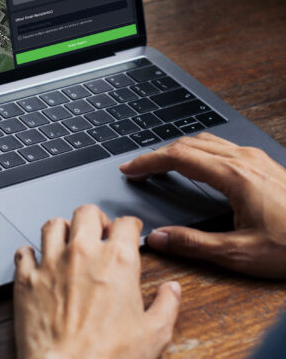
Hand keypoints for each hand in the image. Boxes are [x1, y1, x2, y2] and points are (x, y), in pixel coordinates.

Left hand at [14, 205, 180, 358]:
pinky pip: (24, 252)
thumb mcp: (154, 335)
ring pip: (52, 225)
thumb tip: (172, 290)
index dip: (130, 226)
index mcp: (117, 262)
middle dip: (95, 218)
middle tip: (99, 231)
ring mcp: (51, 263)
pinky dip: (29, 253)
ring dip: (62, 229)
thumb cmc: (108, 357)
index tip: (130, 230)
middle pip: (86, 213)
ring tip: (68, 239)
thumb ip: (166, 306)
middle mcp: (82, 254)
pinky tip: (35, 260)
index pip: (125, 224)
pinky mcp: (26, 278)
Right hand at [120, 132, 285, 278]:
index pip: (178, 157)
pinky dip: (199, 151)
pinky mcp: (266, 165)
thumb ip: (193, 244)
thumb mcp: (239, 254)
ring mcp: (257, 160)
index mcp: (233, 176)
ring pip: (206, 141)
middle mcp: (244, 160)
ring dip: (179, 150)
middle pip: (189, 144)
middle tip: (139, 169)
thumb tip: (158, 239)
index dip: (148, 162)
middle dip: (158, 154)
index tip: (130, 169)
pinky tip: (199, 167)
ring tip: (162, 166)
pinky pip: (223, 147)